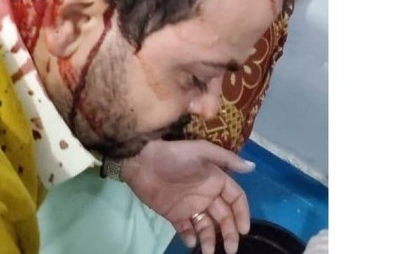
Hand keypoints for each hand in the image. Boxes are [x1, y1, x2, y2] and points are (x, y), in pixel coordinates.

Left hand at [121, 139, 254, 253]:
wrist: (142, 162)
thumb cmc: (174, 155)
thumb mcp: (201, 151)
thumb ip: (227, 159)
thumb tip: (252, 167)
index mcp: (216, 180)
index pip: (236, 199)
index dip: (242, 214)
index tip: (243, 230)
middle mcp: (206, 195)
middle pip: (224, 217)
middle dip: (229, 233)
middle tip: (231, 249)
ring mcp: (190, 206)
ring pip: (206, 227)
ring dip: (211, 240)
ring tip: (210, 252)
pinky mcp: (174, 215)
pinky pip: (186, 230)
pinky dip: (190, 238)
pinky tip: (191, 242)